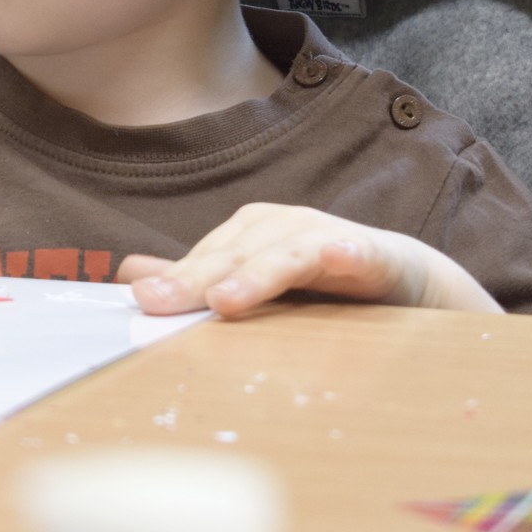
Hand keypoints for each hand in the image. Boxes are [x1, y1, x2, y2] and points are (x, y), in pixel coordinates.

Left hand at [117, 202, 501, 317]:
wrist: (402, 278)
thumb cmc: (318, 281)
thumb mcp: (252, 280)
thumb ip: (197, 279)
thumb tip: (130, 277)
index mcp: (251, 233)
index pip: (207, 257)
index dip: (176, 279)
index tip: (141, 303)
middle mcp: (285, 228)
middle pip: (237, 253)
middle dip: (199, 278)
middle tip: (162, 302)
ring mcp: (329, 239)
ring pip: (288, 255)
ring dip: (258, 274)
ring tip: (226, 300)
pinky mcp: (375, 255)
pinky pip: (359, 254)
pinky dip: (347, 254)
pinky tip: (338, 257)